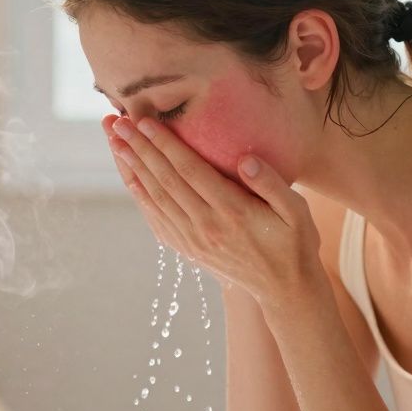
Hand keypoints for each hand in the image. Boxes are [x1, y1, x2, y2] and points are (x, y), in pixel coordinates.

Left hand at [102, 113, 322, 303]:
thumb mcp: (298, 212)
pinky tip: (129, 177)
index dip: (165, 144)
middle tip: (116, 122)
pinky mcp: (188, 249)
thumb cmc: (295, 243)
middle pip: (165, 180)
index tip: (144, 121)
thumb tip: (245, 159)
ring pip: (155, 198)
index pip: (190, 170)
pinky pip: (157, 219)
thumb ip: (272, 184)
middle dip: (138, 148)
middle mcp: (207, 226)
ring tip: (114, 142)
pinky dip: (140, 196)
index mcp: (233, 212)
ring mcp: (194, 240)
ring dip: (132, 168)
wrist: (285, 290)